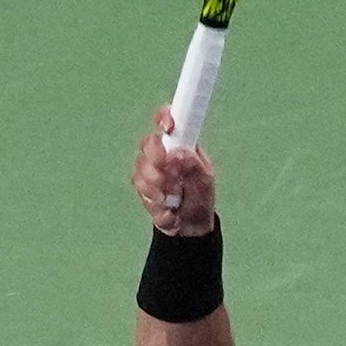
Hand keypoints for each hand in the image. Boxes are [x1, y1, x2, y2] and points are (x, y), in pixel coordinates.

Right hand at [132, 107, 216, 234]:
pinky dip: (157, 207)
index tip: (169, 128)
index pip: (168, 121)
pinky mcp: (143, 190)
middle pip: (147, 145)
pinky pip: (140, 193)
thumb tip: (177, 153)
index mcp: (181, 145)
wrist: (191, 228)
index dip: (164, 118)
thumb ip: (193, 165)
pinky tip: (171, 214)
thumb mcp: (205, 180)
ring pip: (140, 171)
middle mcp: (163, 154)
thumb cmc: (200, 198)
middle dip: (156, 162)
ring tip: (173, 201)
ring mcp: (150, 172)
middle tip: (170, 178)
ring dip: (157, 189)